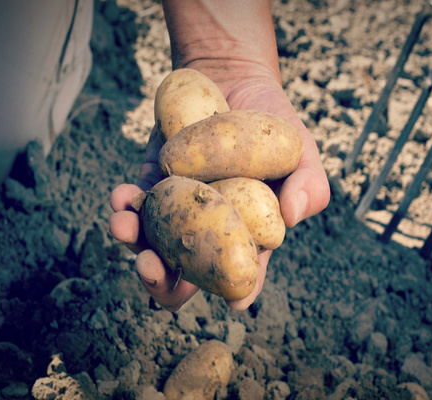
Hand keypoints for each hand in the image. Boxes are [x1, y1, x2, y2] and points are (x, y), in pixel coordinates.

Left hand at [109, 0, 329, 311]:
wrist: (234, 81)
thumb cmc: (273, 123)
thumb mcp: (301, 151)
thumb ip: (310, 184)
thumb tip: (293, 216)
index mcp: (245, 232)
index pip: (242, 272)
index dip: (239, 290)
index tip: (234, 301)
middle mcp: (207, 228)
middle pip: (182, 272)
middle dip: (161, 281)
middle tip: (151, 266)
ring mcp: (177, 208)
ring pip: (150, 242)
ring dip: (131, 241)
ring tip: (124, 223)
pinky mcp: (153, 181)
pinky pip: (134, 203)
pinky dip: (123, 204)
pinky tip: (121, 197)